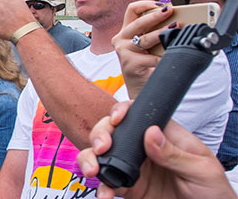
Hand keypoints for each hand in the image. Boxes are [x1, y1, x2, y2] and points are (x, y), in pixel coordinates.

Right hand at [76, 101, 236, 198]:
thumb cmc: (213, 191)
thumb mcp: (201, 168)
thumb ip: (174, 152)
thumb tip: (151, 132)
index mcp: (165, 137)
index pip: (139, 116)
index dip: (122, 112)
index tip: (116, 120)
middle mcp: (145, 150)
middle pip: (112, 133)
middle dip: (99, 136)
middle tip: (101, 148)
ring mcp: (134, 169)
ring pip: (102, 157)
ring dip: (90, 160)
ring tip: (92, 170)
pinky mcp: (128, 189)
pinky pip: (107, 184)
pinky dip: (101, 188)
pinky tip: (105, 193)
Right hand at [111, 1, 175, 97]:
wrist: (141, 85)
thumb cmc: (148, 62)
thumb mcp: (150, 44)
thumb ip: (156, 31)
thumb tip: (178, 21)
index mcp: (126, 31)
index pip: (132, 10)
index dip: (146, 4)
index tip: (162, 5)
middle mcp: (122, 39)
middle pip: (138, 23)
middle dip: (156, 15)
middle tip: (170, 11)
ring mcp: (124, 52)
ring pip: (145, 39)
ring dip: (162, 33)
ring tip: (176, 29)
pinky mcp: (130, 64)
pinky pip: (151, 58)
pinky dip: (164, 56)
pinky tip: (172, 55)